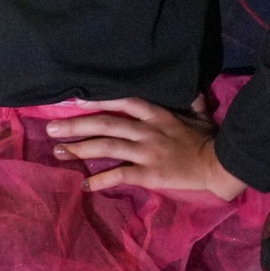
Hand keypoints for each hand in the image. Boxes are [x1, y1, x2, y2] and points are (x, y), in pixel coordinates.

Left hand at [46, 97, 247, 198]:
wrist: (218, 164)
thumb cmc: (208, 138)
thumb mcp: (199, 112)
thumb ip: (190, 99)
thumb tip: (191, 86)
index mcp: (156, 113)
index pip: (123, 101)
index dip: (98, 100)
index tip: (74, 100)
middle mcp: (146, 129)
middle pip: (106, 123)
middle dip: (76, 125)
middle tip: (51, 128)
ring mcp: (146, 151)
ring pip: (107, 147)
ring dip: (80, 149)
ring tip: (59, 152)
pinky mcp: (149, 173)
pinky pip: (120, 174)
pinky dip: (102, 179)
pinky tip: (85, 184)